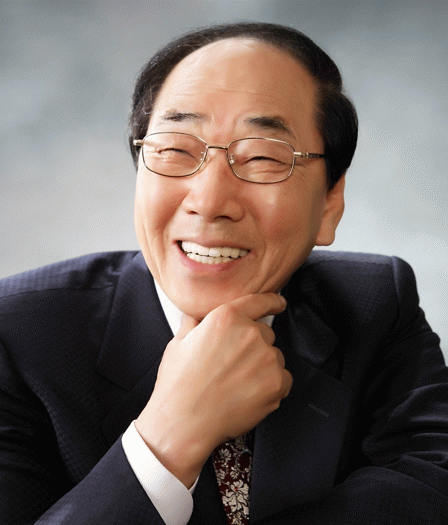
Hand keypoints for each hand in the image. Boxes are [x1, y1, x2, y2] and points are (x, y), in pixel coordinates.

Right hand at [135, 292, 291, 487]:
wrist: (184, 422)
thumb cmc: (178, 384)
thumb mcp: (179, 342)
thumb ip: (195, 322)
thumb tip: (199, 316)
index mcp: (227, 318)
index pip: (259, 301)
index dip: (271, 301)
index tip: (279, 302)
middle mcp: (250, 333)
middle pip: (265, 333)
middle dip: (253, 346)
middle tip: (232, 365)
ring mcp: (266, 358)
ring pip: (274, 357)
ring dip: (263, 366)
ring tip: (237, 383)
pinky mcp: (276, 383)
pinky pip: (283, 379)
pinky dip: (271, 386)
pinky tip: (249, 394)